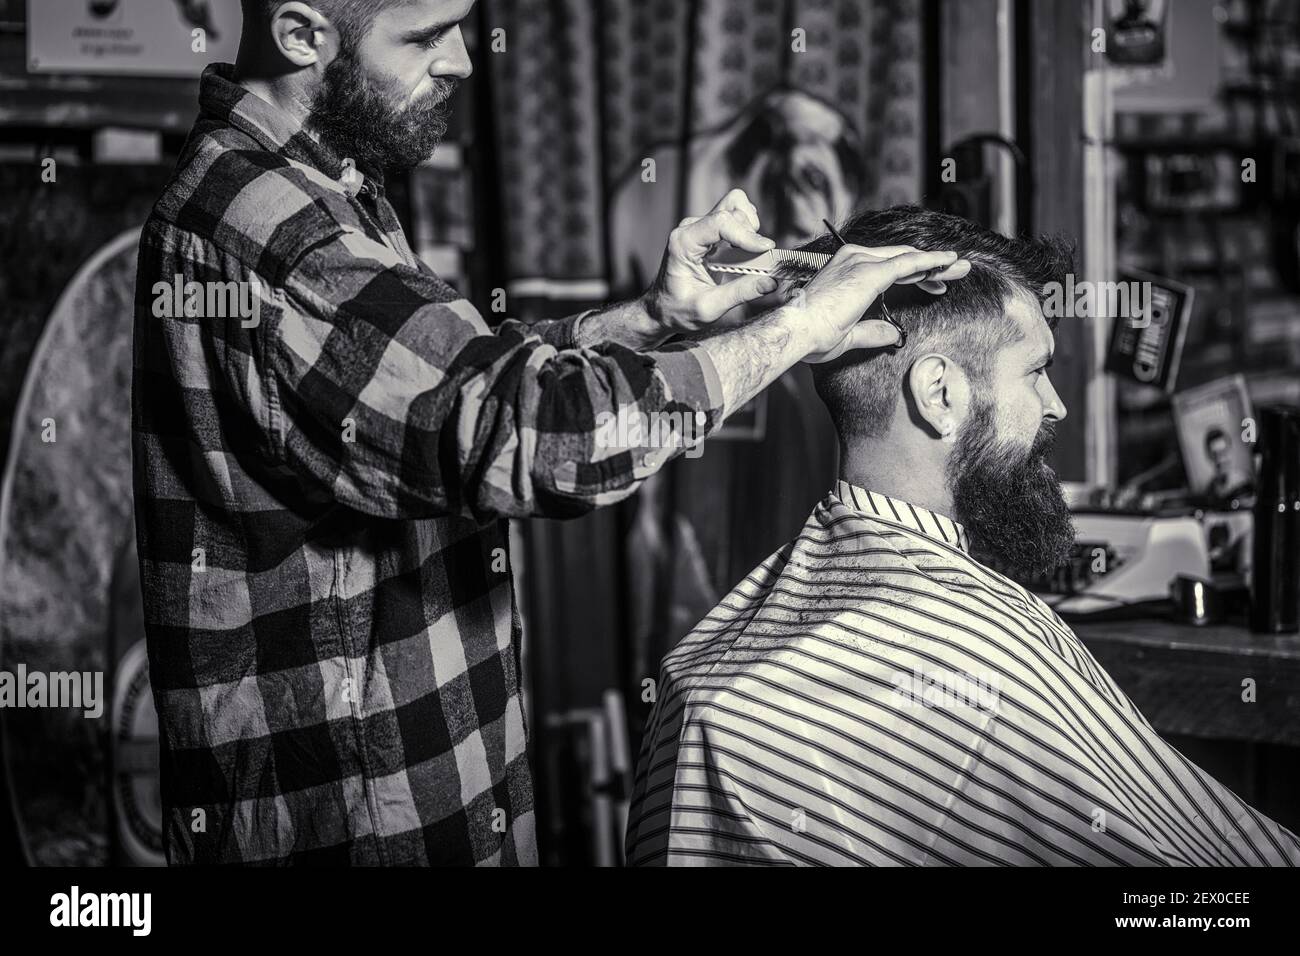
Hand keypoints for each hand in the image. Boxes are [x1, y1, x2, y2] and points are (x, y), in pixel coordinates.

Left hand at [641, 188, 778, 333]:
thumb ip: (740, 293)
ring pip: (733, 206)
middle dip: (750, 231)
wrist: (662, 309)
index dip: (747, 234)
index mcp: (683, 243)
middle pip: (730, 209)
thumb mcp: (709, 308)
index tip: (766, 249)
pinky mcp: (708, 231)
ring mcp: (699, 227)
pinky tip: (745, 250)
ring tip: (750, 252)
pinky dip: (746, 228)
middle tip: (757, 258)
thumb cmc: (678, 310)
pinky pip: (733, 216)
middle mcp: (690, 229)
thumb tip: (771, 282)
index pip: (720, 223)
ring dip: (749, 226)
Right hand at [783, 244, 966, 362]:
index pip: (888, 266)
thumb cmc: (810, 335)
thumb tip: (892, 336)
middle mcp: (853, 258)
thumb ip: (872, 332)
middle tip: (956, 272)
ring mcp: (861, 262)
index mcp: (846, 269)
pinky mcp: (869, 271)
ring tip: (960, 268)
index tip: (934, 283)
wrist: (796, 331)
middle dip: (931, 266)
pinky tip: (948, 263)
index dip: (915, 273)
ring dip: (937, 264)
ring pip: (908, 258)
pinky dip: (931, 262)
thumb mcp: (847, 334)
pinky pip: (908, 263)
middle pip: (902, 258)